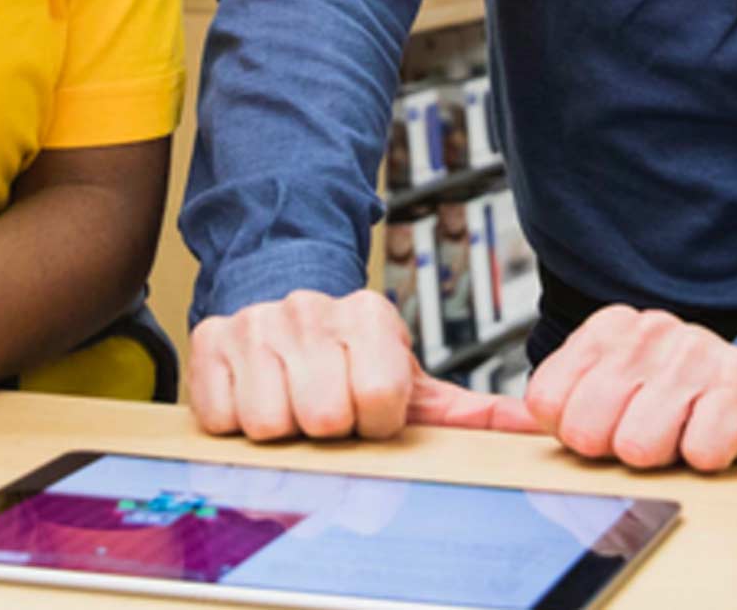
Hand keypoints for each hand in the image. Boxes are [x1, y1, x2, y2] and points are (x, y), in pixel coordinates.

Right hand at [191, 289, 524, 441]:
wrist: (280, 306)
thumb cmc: (349, 359)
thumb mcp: (408, 378)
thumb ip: (466, 411)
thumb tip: (527, 425)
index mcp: (369, 314)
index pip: (380, 399)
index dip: (376, 422)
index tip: (371, 410)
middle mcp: (310, 310)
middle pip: (324, 417)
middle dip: (328, 428)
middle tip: (327, 408)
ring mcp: (256, 324)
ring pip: (270, 424)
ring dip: (283, 429)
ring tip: (293, 404)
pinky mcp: (209, 341)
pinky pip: (221, 418)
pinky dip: (237, 421)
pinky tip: (255, 397)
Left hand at [523, 308, 736, 471]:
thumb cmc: (681, 405)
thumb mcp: (614, 393)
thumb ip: (555, 404)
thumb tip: (488, 419)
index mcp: (608, 329)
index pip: (546, 400)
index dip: (574, 432)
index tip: (607, 424)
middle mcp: (650, 329)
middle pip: (588, 430)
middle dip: (616, 451)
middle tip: (649, 436)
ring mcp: (699, 352)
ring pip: (641, 445)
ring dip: (665, 457)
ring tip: (684, 434)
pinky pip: (701, 450)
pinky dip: (708, 460)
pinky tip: (718, 438)